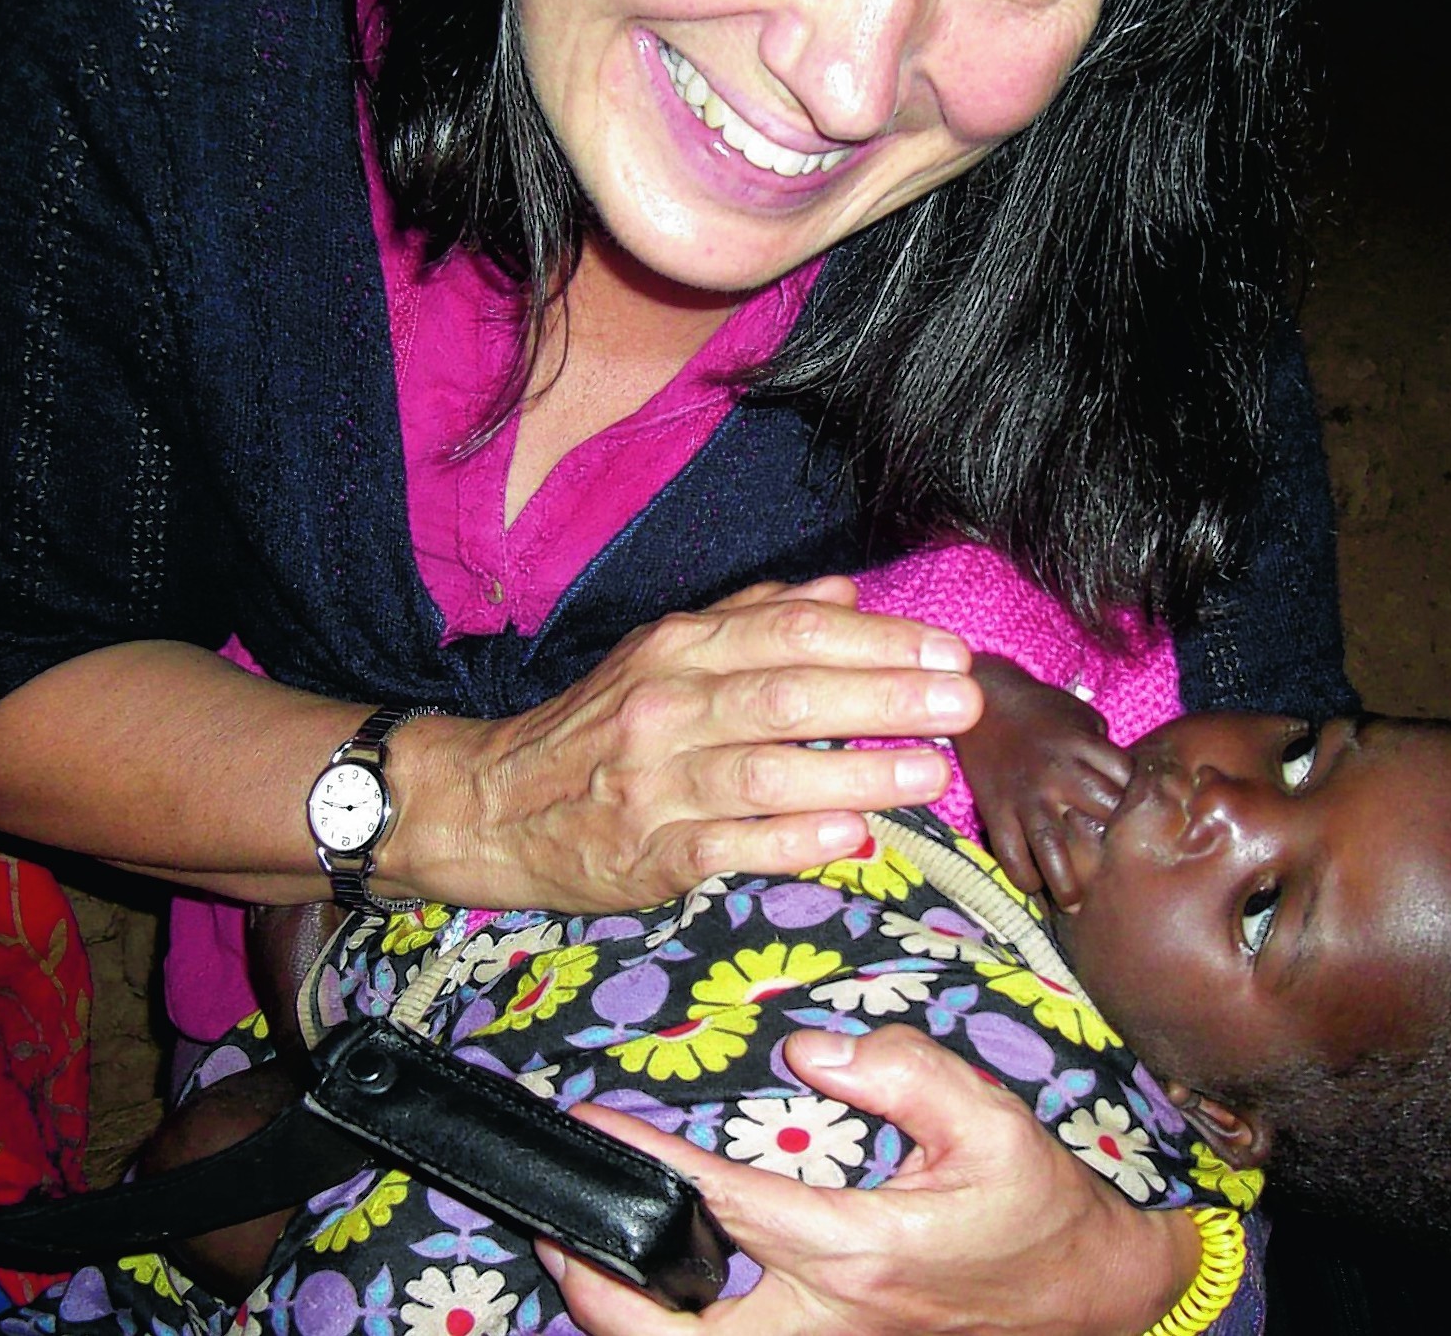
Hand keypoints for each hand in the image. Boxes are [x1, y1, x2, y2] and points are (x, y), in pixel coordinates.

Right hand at [387, 578, 982, 914]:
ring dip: (856, 772)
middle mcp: (667, 707)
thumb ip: (755, 621)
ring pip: (767, 771)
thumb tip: (846, 593)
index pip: (793, 632)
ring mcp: (655, 784)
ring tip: (930, 772)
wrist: (486, 803)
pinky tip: (852, 836)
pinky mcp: (647, 856)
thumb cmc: (597, 728)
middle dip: (887, 697)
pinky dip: (793, 840)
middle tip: (964, 704)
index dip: (878, 640)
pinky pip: (730, 847)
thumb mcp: (666, 653)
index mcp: (680, 649)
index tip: (949, 651)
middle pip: (790, 694)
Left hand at [545, 1025, 1196, 1335]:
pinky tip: (658, 1295)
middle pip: (668, 1329)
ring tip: (584, 1259)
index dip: (643, 1161)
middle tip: (556, 1223)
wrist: (1094, 1298)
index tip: (591, 1120)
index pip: (718, 1205)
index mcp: (855, 1252)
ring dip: (622, 1318)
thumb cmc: (1039, 1211)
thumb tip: (809, 1052)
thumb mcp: (989, 1120)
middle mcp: (824, 1323)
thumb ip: (899, 1070)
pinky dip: (677, 1334)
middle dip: (593, 1279)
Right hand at [956, 654, 1132, 908]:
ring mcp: (1025, 795)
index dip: (1140, 809)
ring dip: (1066, 883)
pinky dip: (1022, 876)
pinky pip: (1010, 854)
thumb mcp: (1082, 718)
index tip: (1144, 829)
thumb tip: (1127, 791)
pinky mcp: (995, 810)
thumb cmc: (1041, 709)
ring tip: (1076, 906)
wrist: (982, 699)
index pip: (1128, 785)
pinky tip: (1033, 886)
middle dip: (1113, 845)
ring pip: (1052, 849)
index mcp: (1084, 747)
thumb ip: (1104, 753)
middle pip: (1101, 819)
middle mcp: (1059, 774)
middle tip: (1119, 872)